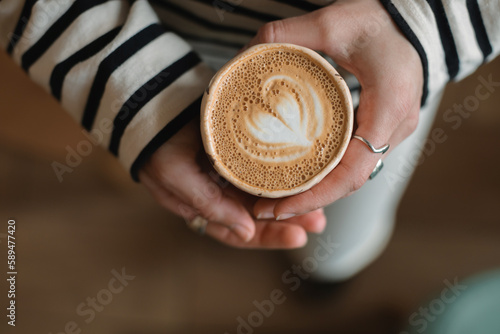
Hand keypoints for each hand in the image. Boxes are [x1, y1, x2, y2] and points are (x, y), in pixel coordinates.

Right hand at [139, 119, 325, 248]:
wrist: (150, 101)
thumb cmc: (157, 142)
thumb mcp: (176, 177)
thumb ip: (208, 204)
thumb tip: (245, 232)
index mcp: (203, 206)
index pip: (240, 231)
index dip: (268, 237)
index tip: (299, 237)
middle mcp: (219, 193)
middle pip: (258, 216)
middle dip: (288, 220)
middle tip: (318, 221)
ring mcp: (228, 172)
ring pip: (264, 193)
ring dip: (290, 199)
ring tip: (319, 202)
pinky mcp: (236, 151)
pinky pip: (262, 168)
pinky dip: (281, 174)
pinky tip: (301, 175)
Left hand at [251, 0, 423, 219]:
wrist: (413, 18)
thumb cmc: (380, 18)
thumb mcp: (330, 23)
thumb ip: (285, 36)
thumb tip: (244, 56)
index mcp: (388, 107)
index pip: (353, 171)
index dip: (316, 196)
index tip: (281, 207)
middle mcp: (395, 127)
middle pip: (350, 181)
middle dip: (308, 201)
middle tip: (266, 207)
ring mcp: (394, 130)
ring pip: (353, 175)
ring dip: (317, 191)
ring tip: (277, 197)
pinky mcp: (385, 128)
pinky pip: (356, 160)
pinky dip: (328, 174)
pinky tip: (300, 174)